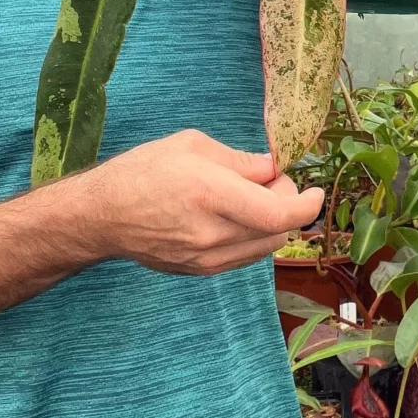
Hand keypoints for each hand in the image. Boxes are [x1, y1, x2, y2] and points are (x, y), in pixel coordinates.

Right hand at [82, 129, 323, 275]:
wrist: (102, 216)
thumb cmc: (144, 170)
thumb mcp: (193, 146)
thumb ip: (241, 160)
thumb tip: (275, 169)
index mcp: (210, 193)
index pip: (277, 213)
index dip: (306, 205)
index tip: (315, 191)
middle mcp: (211, 232)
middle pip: (279, 231)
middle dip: (289, 206)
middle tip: (273, 182)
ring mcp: (205, 257)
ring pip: (266, 247)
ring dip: (273, 223)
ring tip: (251, 198)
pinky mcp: (200, 271)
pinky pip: (245, 256)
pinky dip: (254, 236)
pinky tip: (236, 216)